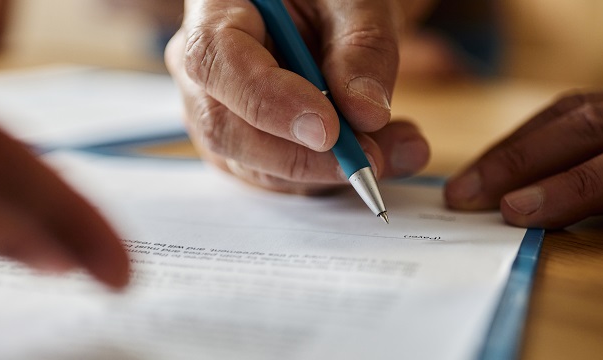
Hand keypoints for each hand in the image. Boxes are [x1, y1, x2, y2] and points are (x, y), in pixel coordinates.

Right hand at [165, 0, 431, 193]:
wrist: (329, 12)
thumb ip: (363, 46)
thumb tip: (365, 114)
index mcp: (214, 8)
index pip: (215, 60)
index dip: (266, 101)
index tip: (327, 130)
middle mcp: (202, 67)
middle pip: (225, 128)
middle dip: (302, 156)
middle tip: (372, 157)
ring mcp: (218, 112)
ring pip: (254, 166)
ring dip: (328, 172)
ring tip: (400, 148)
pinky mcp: (246, 147)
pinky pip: (280, 179)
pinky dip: (333, 177)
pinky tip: (384, 152)